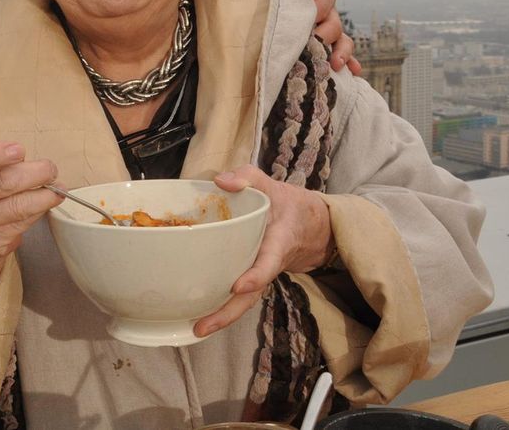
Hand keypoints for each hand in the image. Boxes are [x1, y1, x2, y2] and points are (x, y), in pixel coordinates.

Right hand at [0, 141, 62, 327]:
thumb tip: (28, 160)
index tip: (20, 150)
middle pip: (1, 183)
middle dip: (33, 173)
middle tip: (49, 169)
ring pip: (18, 206)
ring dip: (44, 195)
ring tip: (57, 187)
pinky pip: (23, 222)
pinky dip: (40, 209)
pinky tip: (48, 201)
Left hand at [193, 166, 333, 337]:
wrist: (313, 225)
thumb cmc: (287, 204)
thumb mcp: (270, 183)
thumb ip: (247, 177)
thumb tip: (220, 181)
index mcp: (278, 242)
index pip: (268, 262)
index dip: (255, 276)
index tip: (238, 285)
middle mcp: (270, 264)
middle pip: (252, 294)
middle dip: (229, 313)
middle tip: (203, 326)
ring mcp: (262, 274)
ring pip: (245, 301)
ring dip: (223, 316)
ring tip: (196, 330)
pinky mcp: (254, 278)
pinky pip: (241, 296)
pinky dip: (223, 307)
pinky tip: (199, 316)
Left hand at [290, 0, 360, 74]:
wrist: (254, 15)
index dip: (321, 7)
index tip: (312, 17)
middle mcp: (325, 15)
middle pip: (335, 23)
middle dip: (328, 34)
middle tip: (317, 43)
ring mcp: (327, 35)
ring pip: (342, 42)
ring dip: (343, 52)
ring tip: (336, 64)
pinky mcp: (324, 51)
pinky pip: (341, 58)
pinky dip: (349, 64)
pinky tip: (352, 72)